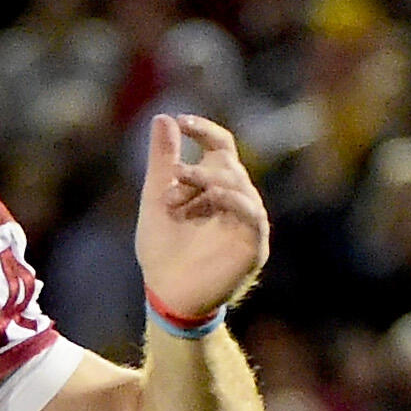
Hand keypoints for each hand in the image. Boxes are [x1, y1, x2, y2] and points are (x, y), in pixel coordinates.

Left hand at [135, 113, 267, 326]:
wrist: (167, 294)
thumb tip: (164, 117)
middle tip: (172, 179)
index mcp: (216, 185)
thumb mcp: (156, 198)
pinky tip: (211, 197)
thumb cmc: (162, 249)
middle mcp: (236, 199)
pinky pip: (252, 214)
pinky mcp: (254, 246)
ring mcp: (248, 222)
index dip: (205, 130)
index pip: (221, 146)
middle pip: (227, 166)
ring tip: (179, 192)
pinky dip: (233, 201)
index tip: (183, 121)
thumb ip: (162, 161)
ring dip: (209, 182)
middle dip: (198, 170)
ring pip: (239, 186)